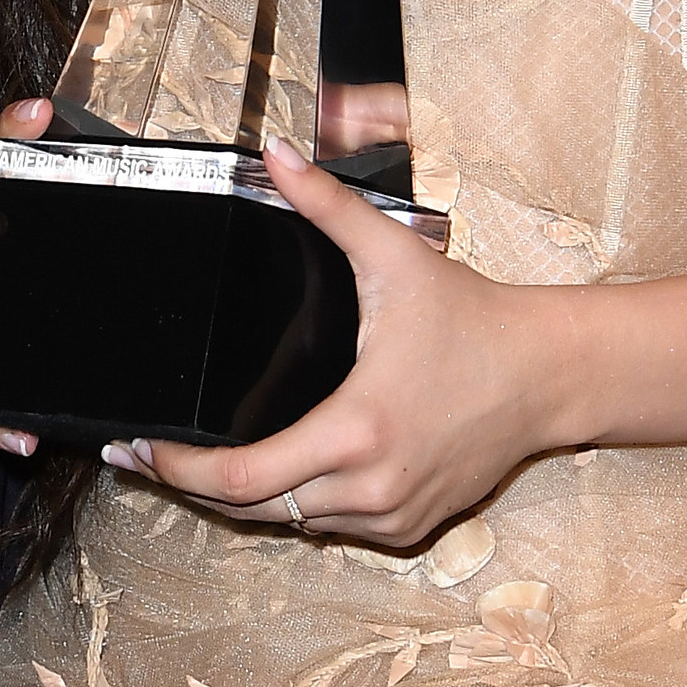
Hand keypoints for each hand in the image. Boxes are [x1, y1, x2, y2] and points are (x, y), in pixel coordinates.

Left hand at [120, 144, 553, 551]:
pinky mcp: (410, 529)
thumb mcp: (393, 258)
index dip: (177, 471)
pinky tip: (283, 472)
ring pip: (291, 524)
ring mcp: (391, 516)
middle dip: (194, 486)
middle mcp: (370, 487)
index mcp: (355, 430)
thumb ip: (326, 206)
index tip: (138, 450)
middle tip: (148, 457)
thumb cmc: (474, 320)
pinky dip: (304, 506)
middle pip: (251, 510)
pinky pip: (333, 528)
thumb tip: (275, 157)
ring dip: (250, 497)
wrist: (548, 373)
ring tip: (205, 462)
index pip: (240, 479)